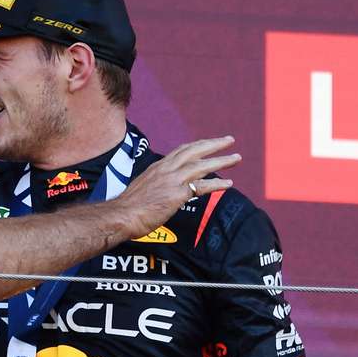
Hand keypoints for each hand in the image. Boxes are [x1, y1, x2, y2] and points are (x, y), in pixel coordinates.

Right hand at [116, 136, 239, 238]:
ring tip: (236, 158)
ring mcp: (172, 180)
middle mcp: (166, 169)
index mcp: (157, 167)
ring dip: (221, 160)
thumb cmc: (128, 207)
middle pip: (194, 151)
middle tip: (229, 141)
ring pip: (201, 165)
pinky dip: (216, 184)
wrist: (121, 215)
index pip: (181, 151)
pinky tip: (228, 184)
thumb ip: (155, 184)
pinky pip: (201, 186)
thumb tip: (161, 191)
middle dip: (213, 144)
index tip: (208, 143)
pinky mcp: (176, 194)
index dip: (197, 146)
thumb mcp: (142, 187)